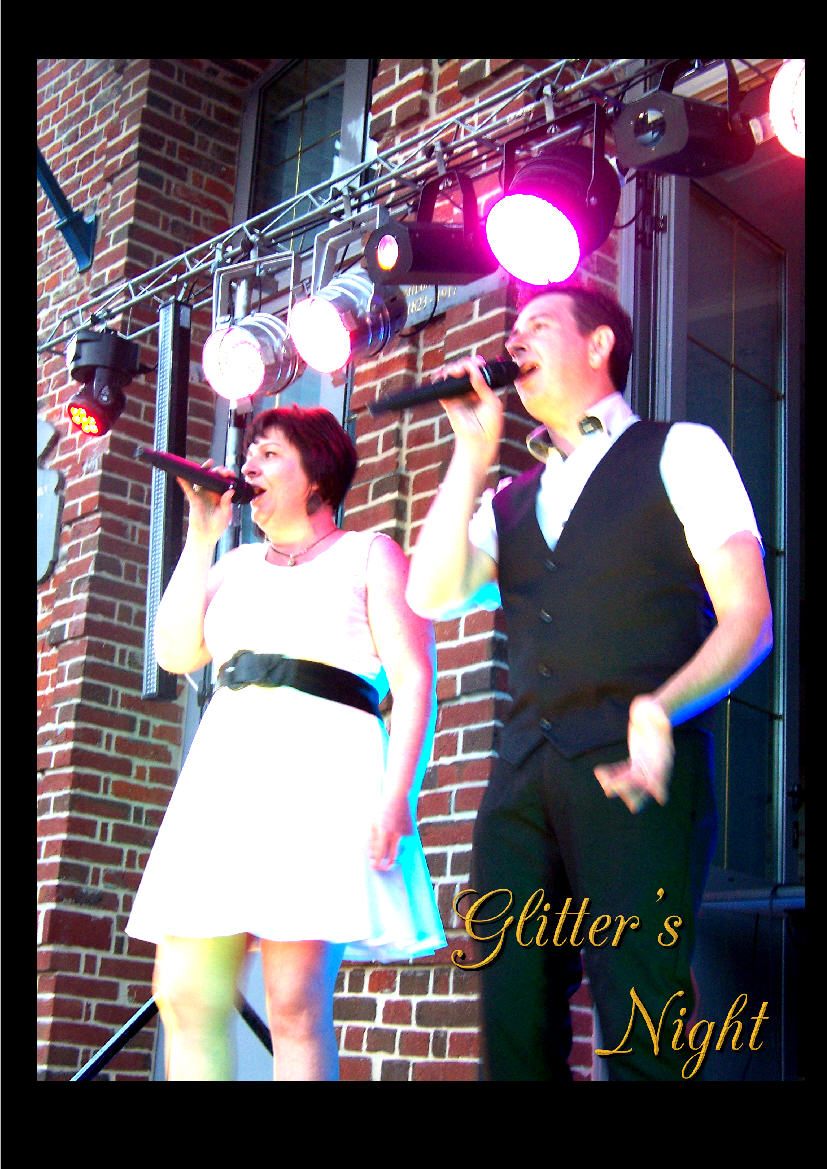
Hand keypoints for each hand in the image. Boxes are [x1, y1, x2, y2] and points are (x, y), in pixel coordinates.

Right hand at [177, 461, 234, 544]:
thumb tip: (231, 490)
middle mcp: (211, 492)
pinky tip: (181, 475)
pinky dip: (184, 482)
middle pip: (214, 476)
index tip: (230, 474)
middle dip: (219, 470)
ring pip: (202, 478)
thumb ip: (226, 502)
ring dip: (204, 469)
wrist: (206, 536)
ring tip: (208, 463)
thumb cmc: (217, 526)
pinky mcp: (194, 499)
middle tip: (223, 470)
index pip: (224, 481)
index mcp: (221, 494)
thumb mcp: (225, 514)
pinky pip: (188, 489)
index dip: (227, 475)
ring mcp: (202, 494)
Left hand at [368, 793, 414, 870]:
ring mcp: (405, 833)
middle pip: (393, 856)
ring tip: (391, 836)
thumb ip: (372, 840)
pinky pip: (404, 840)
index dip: (377, 863)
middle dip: (388, 865)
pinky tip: (398, 825)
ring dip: (394, 849)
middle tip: (385, 868)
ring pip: (399, 848)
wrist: (399, 796)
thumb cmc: (382, 809)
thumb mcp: (373, 823)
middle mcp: (395, 833)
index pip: (380, 853)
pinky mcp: (411, 831)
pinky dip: (400, 837)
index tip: (374, 867)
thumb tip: (371, 855)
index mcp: (384, 831)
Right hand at [434, 357, 502, 462]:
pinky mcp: (449, 403)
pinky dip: (440, 379)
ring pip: (452, 376)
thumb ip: (483, 385)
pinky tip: (443, 375)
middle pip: (463, 371)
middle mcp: (469, 391)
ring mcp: (458, 396)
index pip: (477, 372)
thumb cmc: (490, 425)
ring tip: (456, 370)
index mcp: (482, 390)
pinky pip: (442, 388)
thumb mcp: (492, 402)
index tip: (478, 362)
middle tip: (467, 366)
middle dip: (463, 364)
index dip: (476, 364)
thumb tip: (474, 369)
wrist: (479, 441)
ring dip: (453, 369)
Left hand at [594, 695, 674, 813]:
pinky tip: (600, 771)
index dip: (657, 785)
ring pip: (632, 782)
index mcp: (663, 754)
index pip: (660, 772)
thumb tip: (663, 720)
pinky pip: (625, 772)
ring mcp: (645, 764)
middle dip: (628, 790)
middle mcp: (655, 763)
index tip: (657, 798)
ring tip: (603, 780)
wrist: (652, 709)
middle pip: (644, 784)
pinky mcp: (636, 761)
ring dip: (618, 784)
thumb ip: (660, 717)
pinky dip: (613, 774)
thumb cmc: (655, 708)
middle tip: (609, 788)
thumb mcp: (657, 710)